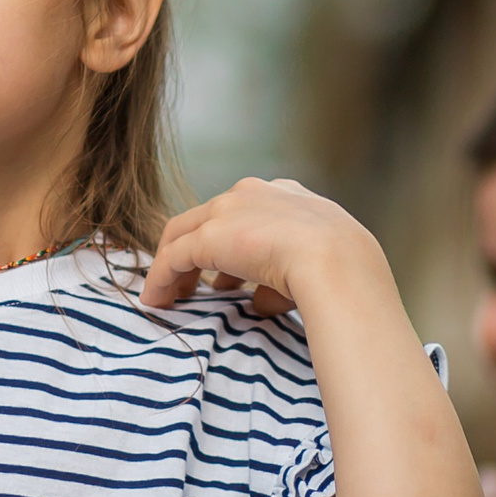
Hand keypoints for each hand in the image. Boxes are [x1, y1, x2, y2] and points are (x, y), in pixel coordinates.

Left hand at [141, 178, 384, 315]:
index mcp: (283, 195)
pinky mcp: (207, 236)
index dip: (230, 242)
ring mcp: (227, 210)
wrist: (337, 261)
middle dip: (196, 252)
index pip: (242, 213)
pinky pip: (172, 259)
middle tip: (189, 285)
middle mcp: (251, 193)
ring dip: (175, 266)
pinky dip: (160, 279)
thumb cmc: (340, 268)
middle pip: (208, 219)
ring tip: (172, 295)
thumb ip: (279, 280)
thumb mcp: (312, 267)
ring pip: (184, 235)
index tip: (225, 274)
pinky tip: (155, 302)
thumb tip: (260, 301)